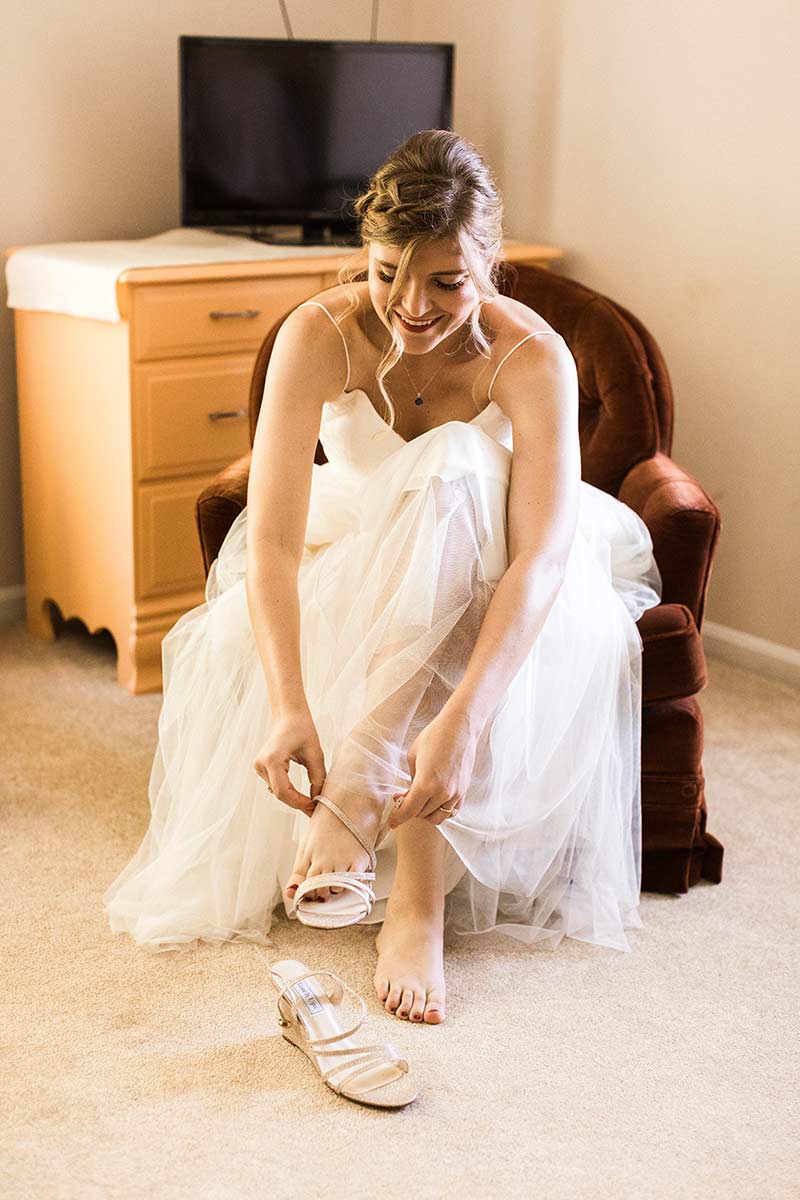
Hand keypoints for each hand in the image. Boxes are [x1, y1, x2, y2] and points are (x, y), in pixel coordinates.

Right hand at [252, 710, 325, 817]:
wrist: (289, 716)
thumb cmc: (303, 730)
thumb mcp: (316, 755)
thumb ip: (318, 779)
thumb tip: (318, 800)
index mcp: (272, 759)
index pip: (283, 791)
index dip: (299, 803)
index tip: (315, 807)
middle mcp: (261, 764)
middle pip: (279, 794)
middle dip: (298, 803)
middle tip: (316, 809)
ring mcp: (259, 766)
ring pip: (277, 792)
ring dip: (293, 799)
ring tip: (312, 802)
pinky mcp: (261, 767)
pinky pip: (275, 786)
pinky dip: (288, 792)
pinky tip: (301, 795)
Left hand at [389, 706, 479, 828]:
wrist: (460, 728)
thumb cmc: (433, 737)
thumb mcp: (413, 756)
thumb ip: (411, 779)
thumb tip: (409, 794)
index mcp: (425, 784)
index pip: (409, 811)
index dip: (398, 818)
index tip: (392, 822)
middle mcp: (442, 793)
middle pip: (421, 815)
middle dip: (410, 811)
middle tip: (403, 799)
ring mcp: (456, 793)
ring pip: (437, 817)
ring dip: (425, 813)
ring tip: (419, 800)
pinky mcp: (464, 791)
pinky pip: (451, 812)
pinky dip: (441, 810)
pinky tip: (434, 799)